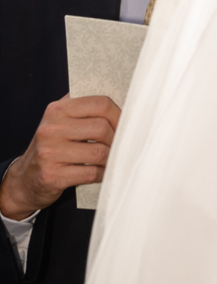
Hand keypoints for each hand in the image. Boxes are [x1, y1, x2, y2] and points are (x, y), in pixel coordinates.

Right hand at [0, 94, 120, 217]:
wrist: (24, 179)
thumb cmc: (52, 147)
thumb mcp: (61, 122)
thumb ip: (85, 111)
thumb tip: (126, 106)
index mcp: (57, 109)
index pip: (100, 103)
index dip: (119, 115)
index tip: (125, 124)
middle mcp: (51, 129)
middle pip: (102, 128)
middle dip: (116, 139)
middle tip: (119, 145)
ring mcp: (50, 153)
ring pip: (99, 152)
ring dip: (111, 158)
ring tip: (111, 159)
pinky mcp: (53, 176)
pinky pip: (91, 173)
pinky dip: (102, 174)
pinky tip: (101, 172)